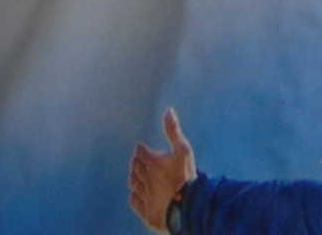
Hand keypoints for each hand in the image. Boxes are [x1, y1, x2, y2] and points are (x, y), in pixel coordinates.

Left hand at [127, 108, 195, 230]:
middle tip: (139, 160)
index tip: (141, 147)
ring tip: (137, 175)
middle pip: (135, 166)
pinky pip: (134, 201)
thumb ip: (174, 131)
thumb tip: (168, 110)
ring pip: (133, 183)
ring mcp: (145, 195)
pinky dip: (134, 195)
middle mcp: (145, 178)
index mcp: (152, 162)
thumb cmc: (186, 177)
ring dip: (134, 177)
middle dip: (137, 162)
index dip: (141, 149)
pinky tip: (136, 193)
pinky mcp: (146, 210)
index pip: (140, 151)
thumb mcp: (184, 150)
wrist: (188, 208)